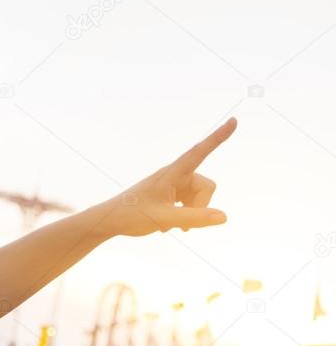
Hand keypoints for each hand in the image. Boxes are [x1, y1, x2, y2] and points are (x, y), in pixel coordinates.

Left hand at [98, 117, 235, 236]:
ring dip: (191, 214)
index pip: (199, 151)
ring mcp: (173, 184)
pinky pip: (190, 203)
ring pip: (199, 197)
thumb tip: (223, 217)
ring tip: (171, 225)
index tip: (235, 120)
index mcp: (172, 173)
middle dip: (200, 207)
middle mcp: (175, 175)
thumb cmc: (132, 216)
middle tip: (182, 225)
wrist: (110, 221)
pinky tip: (167, 225)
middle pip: (206, 186)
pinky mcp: (170, 193)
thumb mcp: (164, 219)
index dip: (218, 137)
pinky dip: (184, 215)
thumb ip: (194, 218)